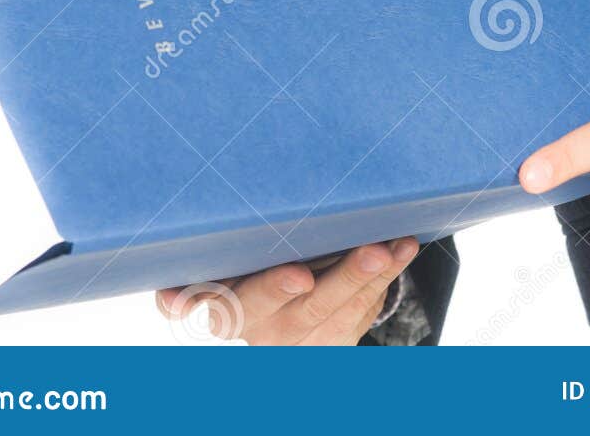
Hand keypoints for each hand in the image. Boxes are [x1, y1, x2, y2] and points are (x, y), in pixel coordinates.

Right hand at [156, 237, 417, 343]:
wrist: (279, 309)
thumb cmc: (247, 267)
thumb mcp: (228, 262)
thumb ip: (218, 253)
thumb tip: (188, 274)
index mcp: (226, 304)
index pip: (226, 305)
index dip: (263, 292)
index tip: (299, 276)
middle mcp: (261, 328)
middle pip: (299, 309)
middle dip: (336, 281)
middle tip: (365, 255)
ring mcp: (300, 340)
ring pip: (337, 311)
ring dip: (369, 276)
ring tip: (391, 247)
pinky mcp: (332, 342)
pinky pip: (361, 312)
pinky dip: (385, 278)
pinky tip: (401, 249)